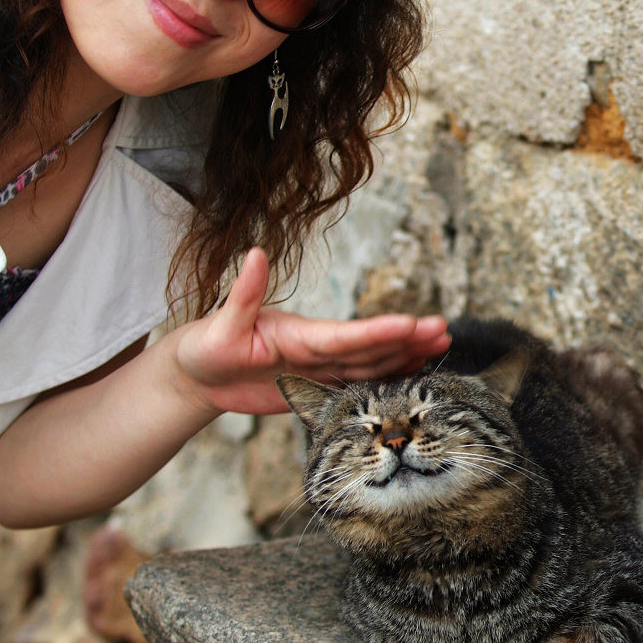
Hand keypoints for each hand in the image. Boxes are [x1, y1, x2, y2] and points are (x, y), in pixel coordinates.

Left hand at [174, 248, 450, 415]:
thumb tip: (255, 253)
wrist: (199, 376)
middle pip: (366, 346)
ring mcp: (318, 368)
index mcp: (298, 334)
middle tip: (442, 330)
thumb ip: (243, 295)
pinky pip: (354, 385)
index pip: (343, 334)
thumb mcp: (220, 323)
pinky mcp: (315, 388)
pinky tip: (407, 371)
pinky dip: (383, 377)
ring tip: (438, 345)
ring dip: (402, 355)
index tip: (410, 323)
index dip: (376, 332)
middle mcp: (315, 348)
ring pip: (368, 364)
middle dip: (404, 338)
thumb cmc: (204, 346)